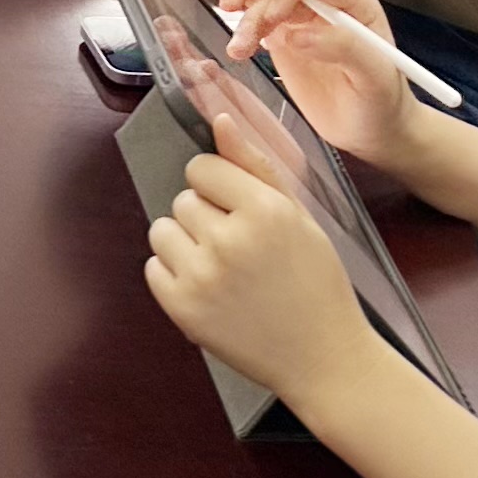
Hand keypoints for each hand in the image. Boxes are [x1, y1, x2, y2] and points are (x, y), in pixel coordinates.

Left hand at [142, 132, 393, 402]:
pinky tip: (209, 290)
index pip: (202, 168)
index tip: (240, 211)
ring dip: (185, 245)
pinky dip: (173, 277)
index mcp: (265, 211)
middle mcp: (231, 239)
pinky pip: (152, 268)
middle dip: (206, 219)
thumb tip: (220, 119)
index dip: (220, 188)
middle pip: (183, 199)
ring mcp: (203, 276)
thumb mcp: (299, 217)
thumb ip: (255, 165)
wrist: (325, 359)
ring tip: (223, 269)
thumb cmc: (315, 285)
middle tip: (241, 250)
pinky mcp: (183, 308)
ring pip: (161, 230)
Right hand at [217, 0, 417, 168]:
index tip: (271, 16)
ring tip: (238, 50)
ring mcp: (298, 20)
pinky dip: (237, 29)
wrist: (372, 131)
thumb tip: (298, 35)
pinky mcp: (280, 40)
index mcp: (352, 2)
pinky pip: (251, 19)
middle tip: (231, 9)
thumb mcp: (376, 78)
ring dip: (239, 12)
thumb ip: (345, 49)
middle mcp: (322, 3)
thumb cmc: (383, 103)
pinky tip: (238, 51)